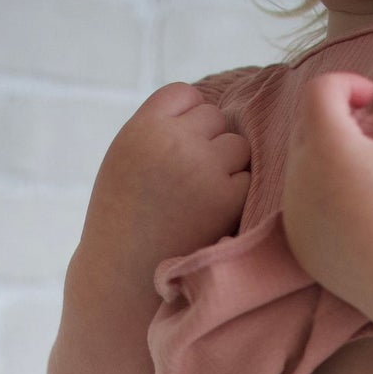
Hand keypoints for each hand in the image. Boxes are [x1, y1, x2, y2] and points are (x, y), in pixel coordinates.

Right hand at [85, 81, 251, 275]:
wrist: (124, 279)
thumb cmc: (124, 220)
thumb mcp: (125, 159)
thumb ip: (158, 129)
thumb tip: (208, 110)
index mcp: (142, 128)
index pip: (184, 94)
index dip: (186, 119)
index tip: (176, 149)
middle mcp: (172, 142)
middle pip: (215, 117)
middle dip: (208, 142)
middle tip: (188, 181)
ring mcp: (202, 169)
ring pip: (237, 144)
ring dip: (228, 165)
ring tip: (201, 196)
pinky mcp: (226, 199)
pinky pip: (248, 178)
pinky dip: (238, 194)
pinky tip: (213, 214)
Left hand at [280, 71, 372, 318]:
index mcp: (324, 142)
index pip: (320, 91)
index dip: (348, 85)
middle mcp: (298, 173)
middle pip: (306, 126)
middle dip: (336, 120)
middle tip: (372, 136)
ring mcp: (293, 211)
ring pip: (301, 167)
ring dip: (327, 158)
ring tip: (365, 176)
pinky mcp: (297, 242)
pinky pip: (301, 204)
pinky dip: (321, 195)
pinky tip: (353, 211)